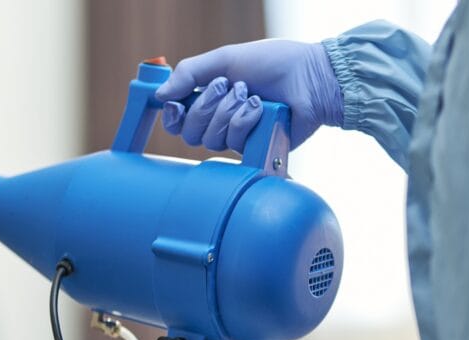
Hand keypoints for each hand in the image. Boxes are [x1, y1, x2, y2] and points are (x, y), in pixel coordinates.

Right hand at [156, 40, 342, 152]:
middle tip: (230, 86)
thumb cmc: (273, 64)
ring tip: (252, 96)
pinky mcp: (256, 149)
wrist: (309, 78)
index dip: (172, 116)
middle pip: (190, 133)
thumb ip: (190, 73)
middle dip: (207, 106)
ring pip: (211, 140)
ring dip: (229, 111)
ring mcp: (240, 138)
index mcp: (211, 100)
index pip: (178, 120)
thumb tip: (159, 95)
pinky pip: (235, 143)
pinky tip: (262, 109)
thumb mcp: (226, 60)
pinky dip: (246, 121)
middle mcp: (222, 121)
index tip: (176, 103)